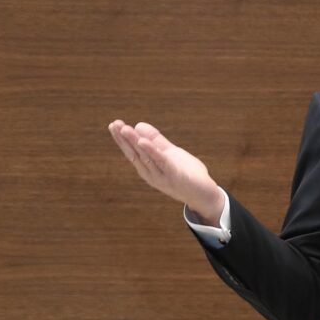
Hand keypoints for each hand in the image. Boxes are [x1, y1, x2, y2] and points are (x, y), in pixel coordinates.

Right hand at [108, 120, 224, 224]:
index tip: (114, 124)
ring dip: (134, 142)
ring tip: (125, 129)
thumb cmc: (187, 174)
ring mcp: (162, 177)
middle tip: (114, 124)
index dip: (122, 139)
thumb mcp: (171, 154)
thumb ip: (156, 142)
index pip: (132, 152)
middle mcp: (152, 174)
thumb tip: (139, 125)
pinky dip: (152, 152)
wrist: (205, 195)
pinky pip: (162, 162)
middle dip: (124, 139)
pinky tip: (143, 142)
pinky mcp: (175, 177)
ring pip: (145, 157)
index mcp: (150, 168)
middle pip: (135, 154)